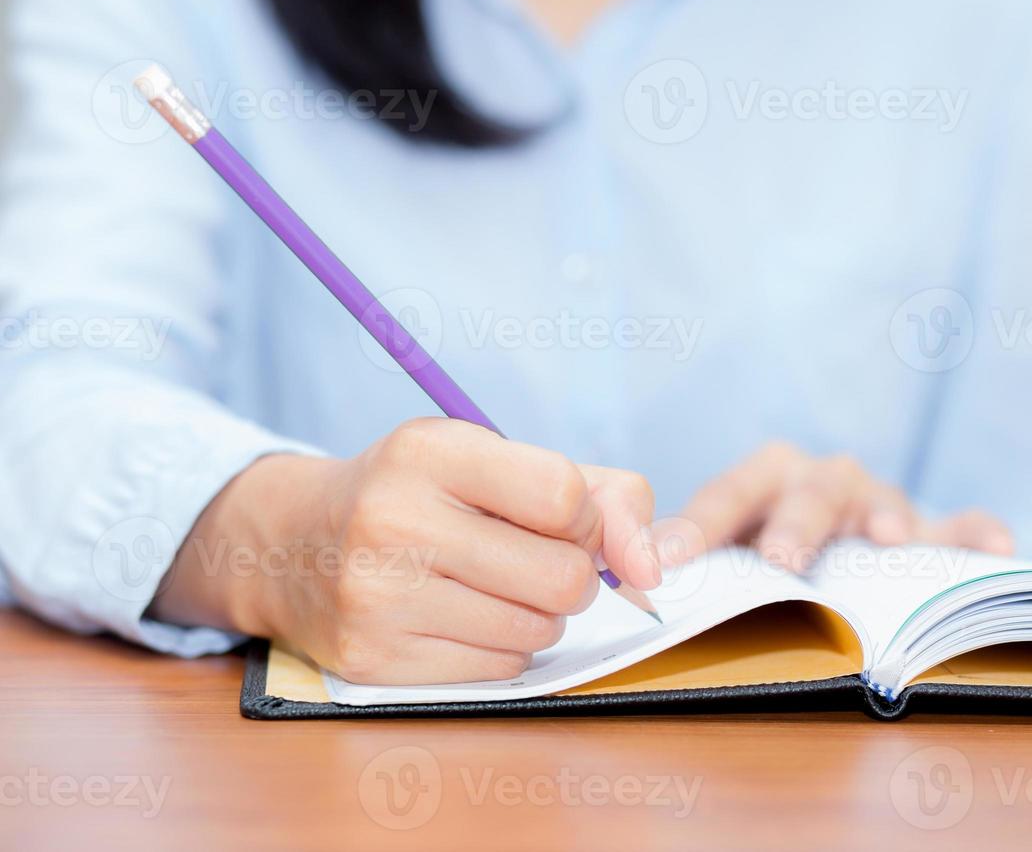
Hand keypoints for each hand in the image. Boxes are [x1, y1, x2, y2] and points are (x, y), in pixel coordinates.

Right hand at [151, 418, 660, 683]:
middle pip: (563, 578)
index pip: (566, 497)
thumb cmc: (423, 494)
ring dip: (539, 614)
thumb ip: (604, 495)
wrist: (292, 542)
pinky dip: (503, 648)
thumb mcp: (499, 461)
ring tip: (491, 584)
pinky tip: (463, 617)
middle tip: (533, 558)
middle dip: (571, 575)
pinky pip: (500, 670)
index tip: (565, 520)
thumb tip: (651, 569)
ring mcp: (378, 596)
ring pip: (539, 630)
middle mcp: (395, 519)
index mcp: (431, 450)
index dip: (587, 519)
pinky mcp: (373, 659)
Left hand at [656, 442, 1013, 570]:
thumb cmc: (776, 552)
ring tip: (895, 539)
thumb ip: (698, 565)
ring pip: (882, 498)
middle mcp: (823, 482)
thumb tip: (634, 584)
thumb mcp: (738, 555)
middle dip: (794, 523)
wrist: (850, 545)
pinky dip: (979, 535)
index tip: (667, 562)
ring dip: (887, 513)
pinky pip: (965, 526)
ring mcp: (885, 502)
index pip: (727, 497)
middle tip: (782, 562)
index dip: (697, 527)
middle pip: (808, 490)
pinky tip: (998, 550)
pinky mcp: (940, 530)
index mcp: (766, 482)